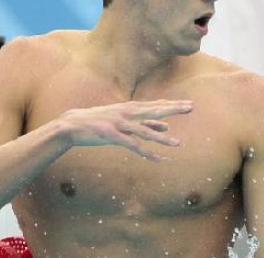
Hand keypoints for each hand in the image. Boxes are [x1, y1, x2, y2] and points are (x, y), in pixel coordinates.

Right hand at [57, 99, 192, 159]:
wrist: (73, 124)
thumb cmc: (101, 121)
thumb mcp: (125, 119)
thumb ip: (145, 123)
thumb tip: (167, 126)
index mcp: (130, 108)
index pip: (156, 105)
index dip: (173, 105)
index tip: (189, 105)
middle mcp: (126, 113)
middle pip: (154, 111)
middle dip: (173, 110)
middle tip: (190, 108)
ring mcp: (119, 124)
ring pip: (144, 131)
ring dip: (161, 138)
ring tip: (177, 143)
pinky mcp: (111, 136)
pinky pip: (131, 146)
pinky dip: (145, 152)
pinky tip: (157, 159)